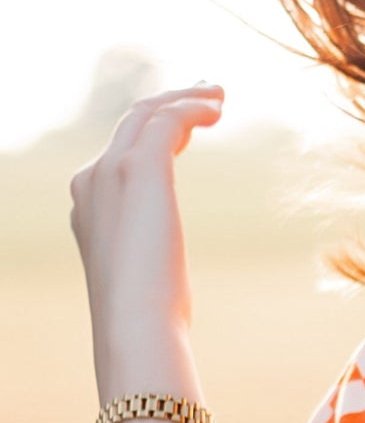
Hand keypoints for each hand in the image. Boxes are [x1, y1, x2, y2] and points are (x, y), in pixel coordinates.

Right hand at [69, 82, 225, 386]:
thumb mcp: (142, 281)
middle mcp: (91, 182)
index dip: (152, 132)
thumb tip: (161, 282)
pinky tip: (217, 110)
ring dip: (185, 99)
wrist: (135, 327)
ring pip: (148, 115)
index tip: (184, 124)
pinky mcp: (139, 168)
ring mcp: (110, 171)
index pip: (118, 153)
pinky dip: (192, 108)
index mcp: (88, 207)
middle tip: (205, 96)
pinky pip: (168, 121)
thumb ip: (145, 262)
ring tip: (218, 95)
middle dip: (169, 103)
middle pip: (130, 124)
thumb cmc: (146, 319)